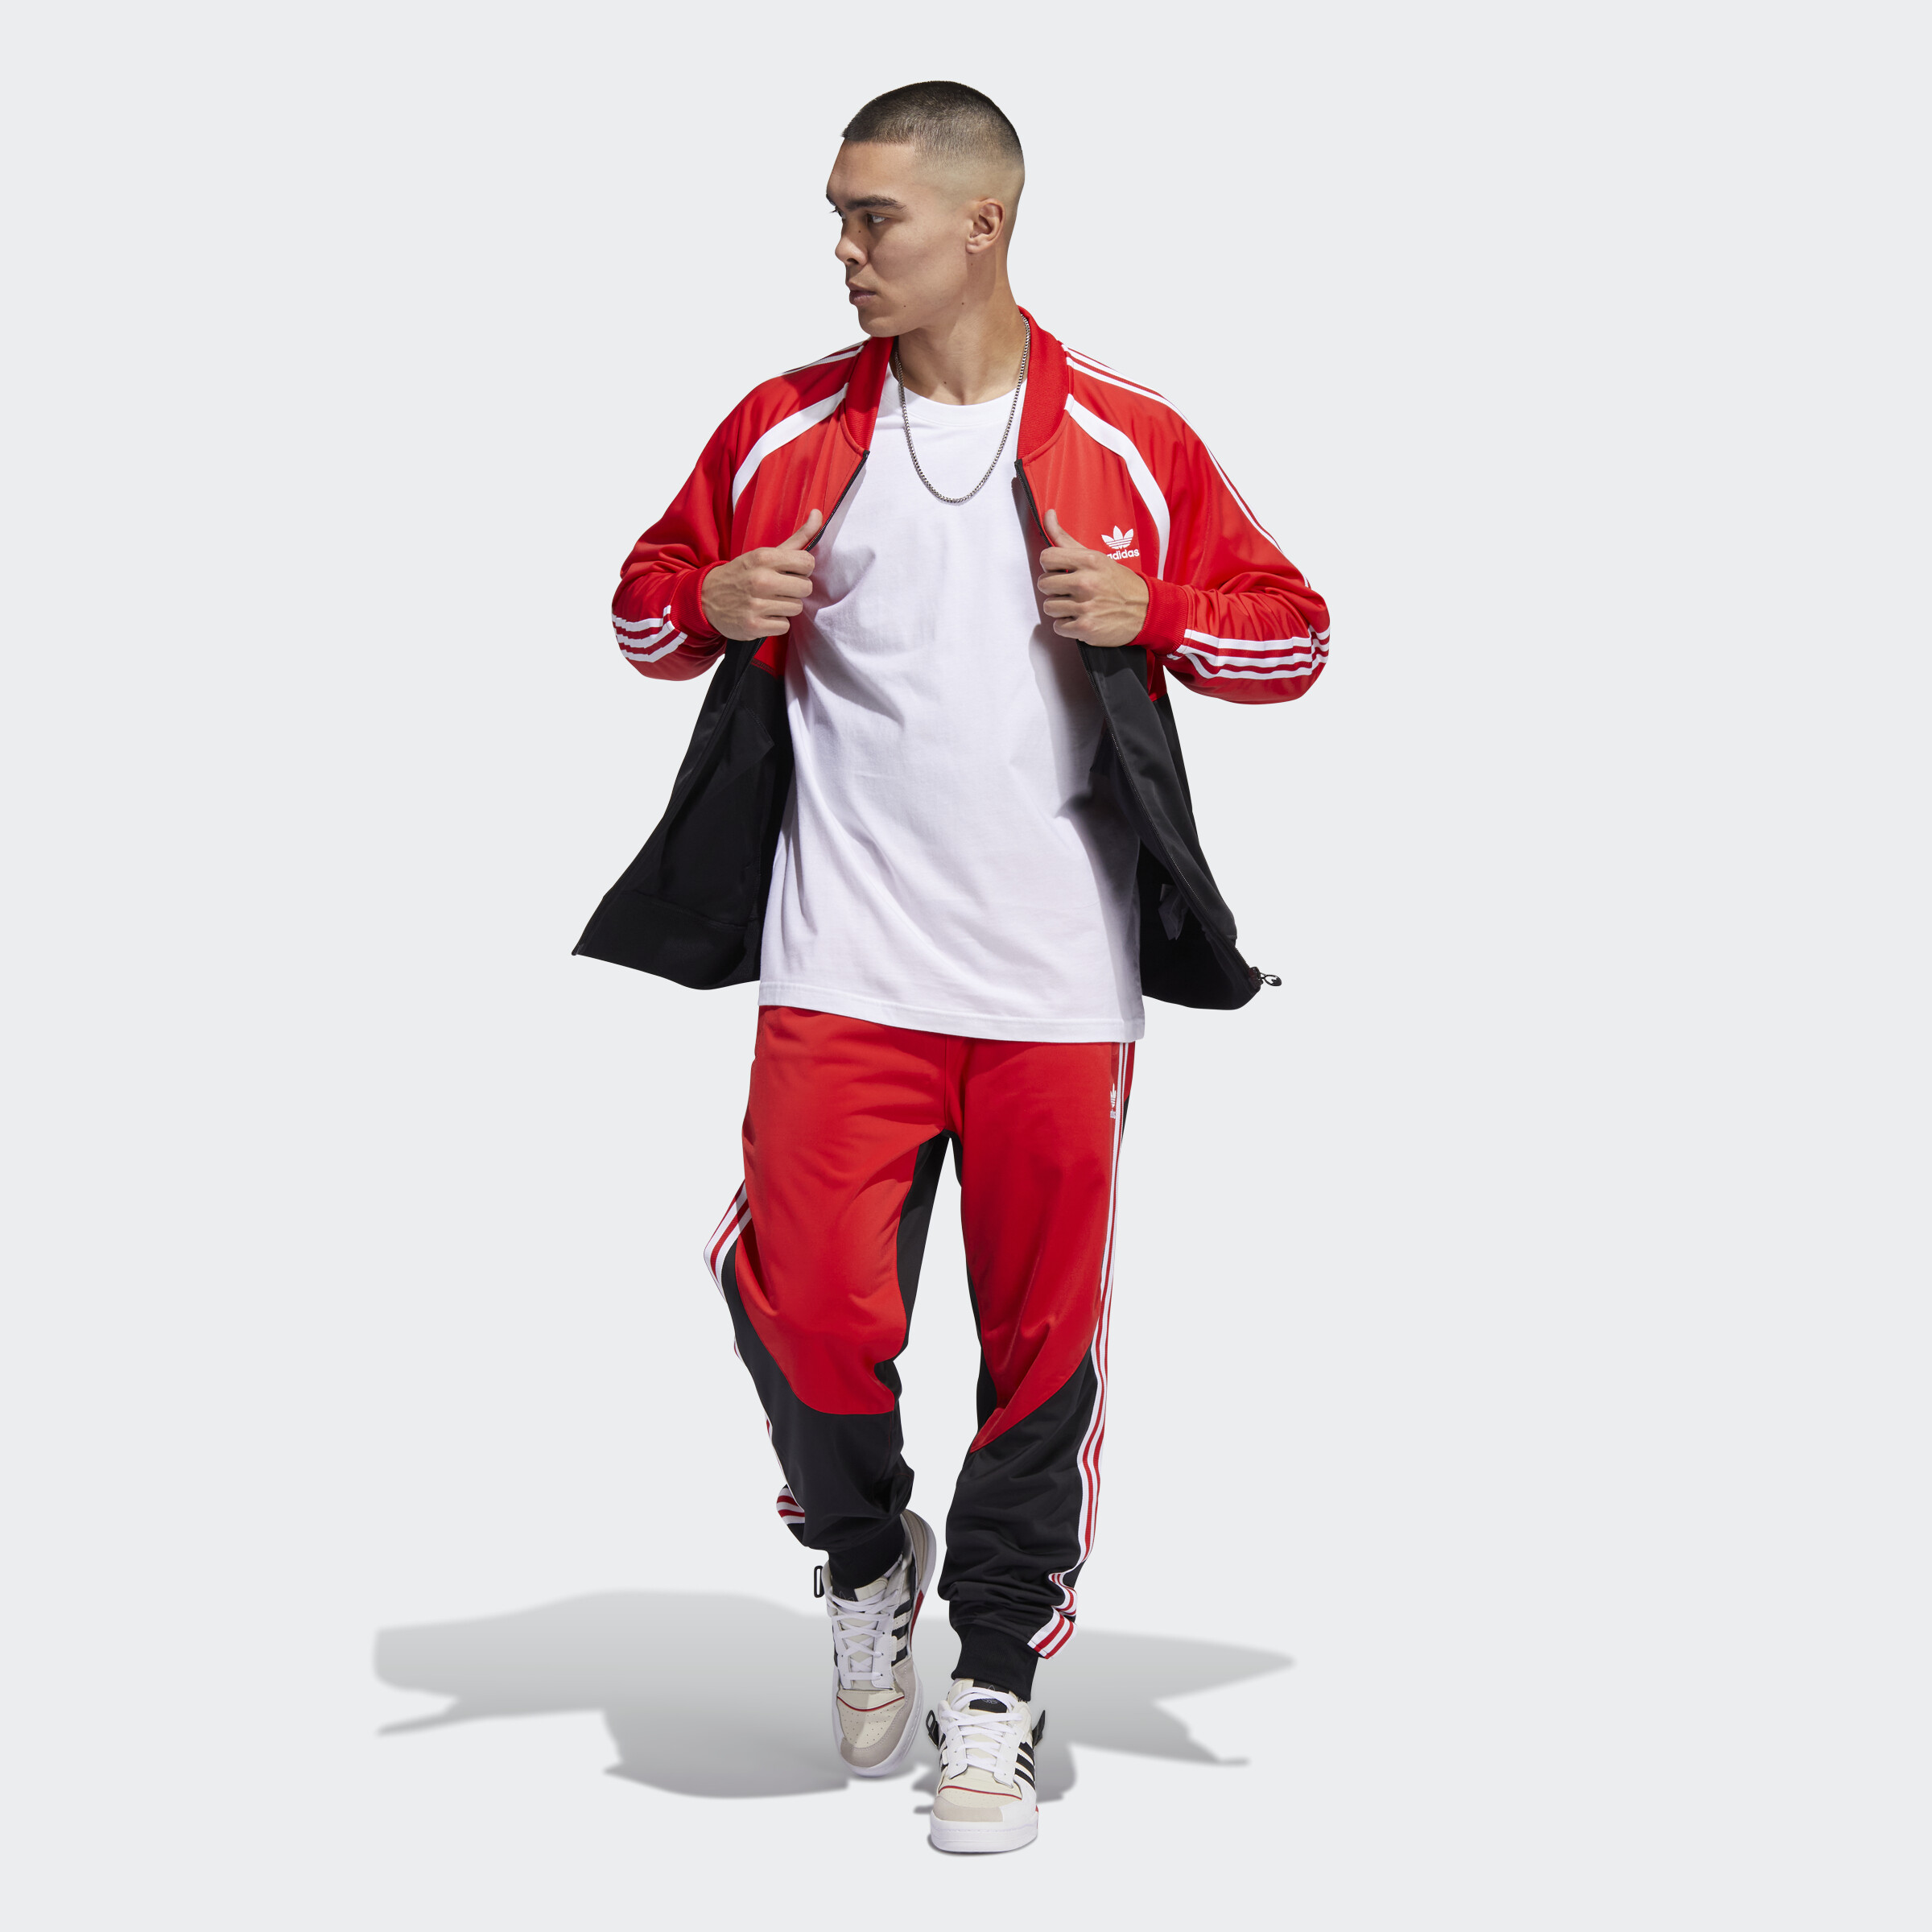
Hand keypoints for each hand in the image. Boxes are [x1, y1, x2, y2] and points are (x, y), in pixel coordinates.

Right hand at [700, 510, 823, 637]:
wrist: (706, 597)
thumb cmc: (742, 574)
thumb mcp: (765, 553)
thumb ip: (797, 537)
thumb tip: (818, 513)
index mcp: (764, 558)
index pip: (808, 562)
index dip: (803, 569)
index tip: (791, 571)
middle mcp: (760, 580)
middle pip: (806, 588)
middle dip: (796, 589)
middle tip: (780, 588)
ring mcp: (756, 604)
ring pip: (796, 608)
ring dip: (786, 606)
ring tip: (769, 601)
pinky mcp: (754, 626)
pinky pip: (784, 626)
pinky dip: (776, 622)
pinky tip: (763, 615)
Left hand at [1035, 508, 1149, 647]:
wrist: (1146, 610)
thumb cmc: (1119, 583)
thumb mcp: (1096, 556)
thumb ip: (1066, 538)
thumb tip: (1047, 514)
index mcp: (1089, 561)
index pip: (1047, 557)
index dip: (1050, 565)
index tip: (1059, 570)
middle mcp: (1086, 582)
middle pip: (1043, 583)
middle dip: (1054, 588)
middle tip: (1070, 590)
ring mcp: (1086, 606)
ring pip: (1049, 607)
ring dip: (1060, 608)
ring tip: (1077, 605)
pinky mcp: (1086, 628)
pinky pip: (1058, 626)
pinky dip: (1067, 625)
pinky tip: (1081, 618)